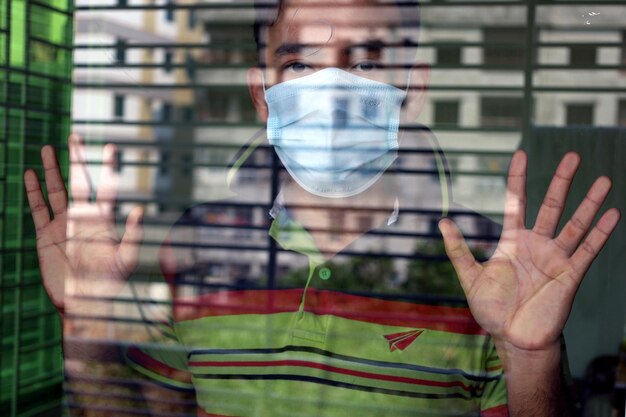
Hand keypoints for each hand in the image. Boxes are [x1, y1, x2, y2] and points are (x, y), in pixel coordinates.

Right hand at [24, 134, 142, 313]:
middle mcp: (83, 217)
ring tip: (46, 149)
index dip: (108, 168)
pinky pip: (38, 208)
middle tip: (74, 136)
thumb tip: (141, 209)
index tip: (111, 147)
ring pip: (56, 190)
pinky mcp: (46, 235)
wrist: (84, 302)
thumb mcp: (126, 260)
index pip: (107, 187)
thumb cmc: (110, 283)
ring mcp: (63, 224)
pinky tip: (29, 174)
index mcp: (104, 221)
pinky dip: (33, 192)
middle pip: (79, 182)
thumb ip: (133, 235)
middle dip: (77, 160)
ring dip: (51, 170)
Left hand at [439, 150, 619, 351]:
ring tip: (604, 180)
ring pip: (575, 224)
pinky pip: (588, 250)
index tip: (521, 154)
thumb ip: (458, 249)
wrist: (514, 339)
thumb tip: (442, 221)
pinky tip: (612, 214)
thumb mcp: (471, 277)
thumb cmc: (492, 310)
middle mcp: (537, 244)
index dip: (518, 179)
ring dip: (590, 203)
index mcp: (512, 242)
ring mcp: (556, 258)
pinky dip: (600, 233)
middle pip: (551, 206)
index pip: (517, 202)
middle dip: (562, 181)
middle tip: (573, 155)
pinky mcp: (571, 274)